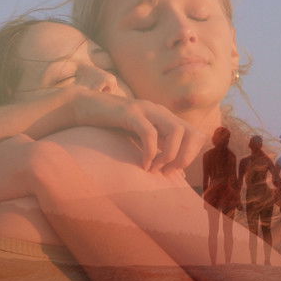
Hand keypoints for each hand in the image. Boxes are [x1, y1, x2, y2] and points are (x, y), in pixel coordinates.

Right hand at [72, 91, 204, 172]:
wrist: (83, 106)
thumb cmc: (111, 127)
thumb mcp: (140, 139)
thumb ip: (159, 151)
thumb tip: (180, 173)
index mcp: (166, 118)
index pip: (197, 135)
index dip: (190, 155)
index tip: (174, 170)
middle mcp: (161, 112)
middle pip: (192, 133)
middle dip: (184, 157)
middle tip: (167, 172)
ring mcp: (146, 110)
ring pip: (175, 132)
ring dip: (168, 155)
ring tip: (154, 169)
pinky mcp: (130, 113)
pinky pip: (150, 133)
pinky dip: (150, 153)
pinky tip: (143, 165)